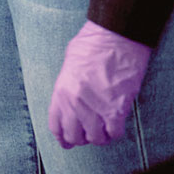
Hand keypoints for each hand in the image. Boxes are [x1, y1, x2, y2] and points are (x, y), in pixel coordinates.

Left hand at [48, 20, 150, 148]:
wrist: (117, 34)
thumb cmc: (94, 41)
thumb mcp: (70, 61)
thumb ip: (68, 84)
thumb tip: (71, 101)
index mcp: (62, 91)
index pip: (56, 126)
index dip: (63, 136)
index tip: (69, 139)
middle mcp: (76, 103)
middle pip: (75, 137)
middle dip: (82, 136)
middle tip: (90, 130)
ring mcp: (96, 108)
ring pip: (96, 138)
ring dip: (101, 135)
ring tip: (105, 125)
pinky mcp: (117, 109)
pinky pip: (114, 133)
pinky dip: (116, 131)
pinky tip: (117, 121)